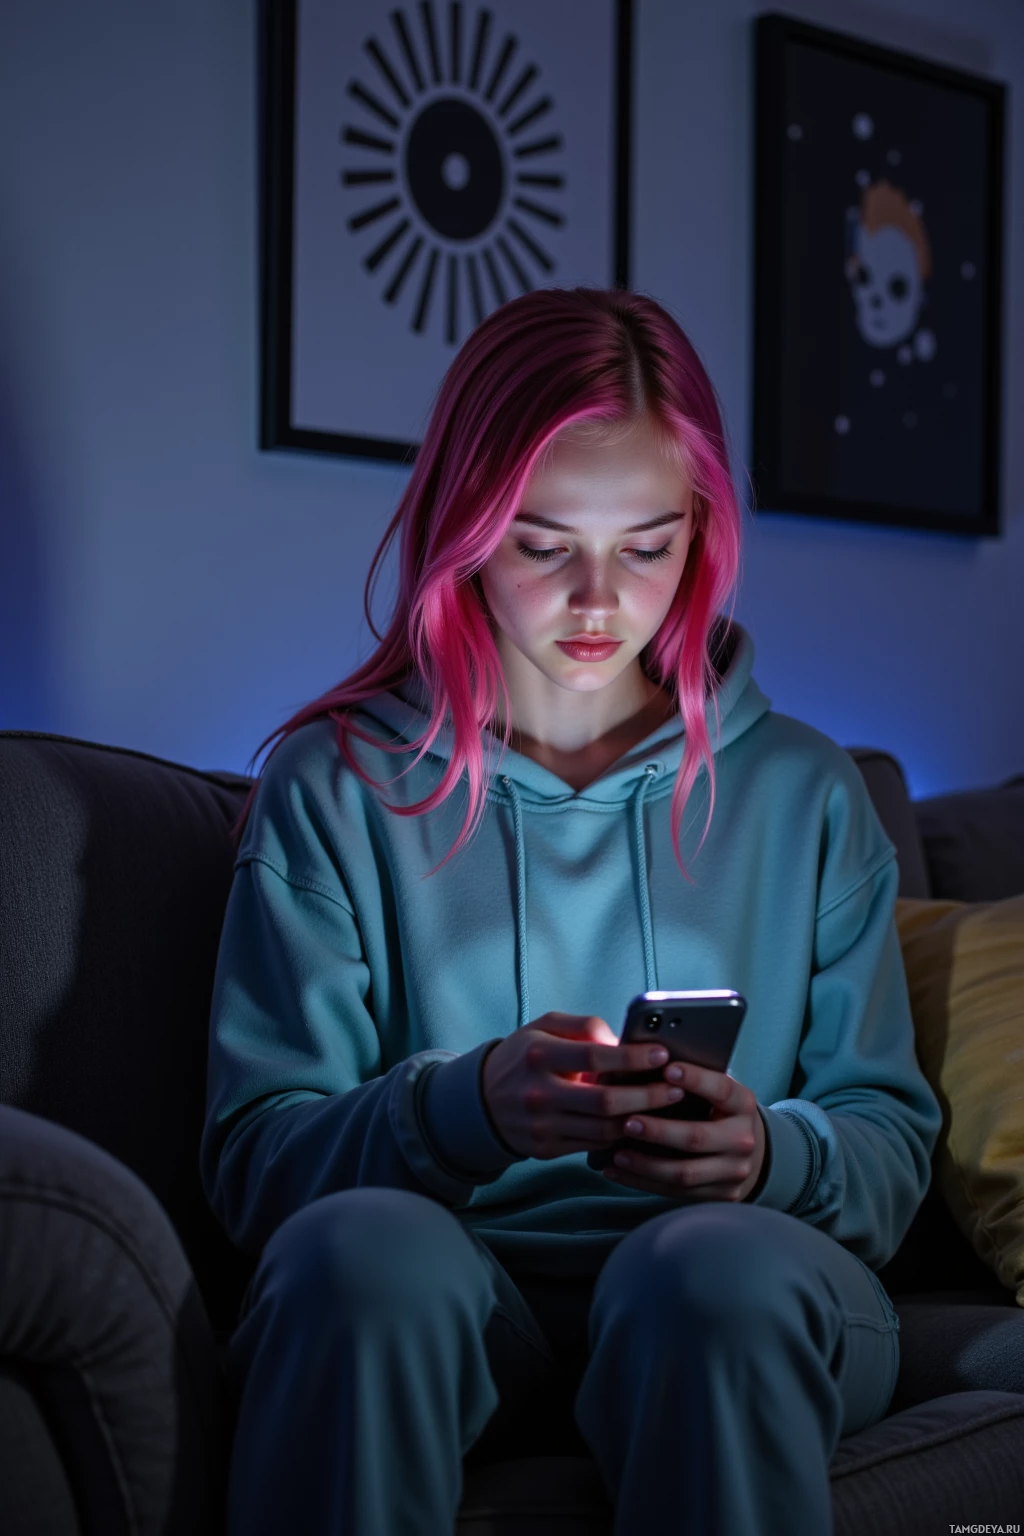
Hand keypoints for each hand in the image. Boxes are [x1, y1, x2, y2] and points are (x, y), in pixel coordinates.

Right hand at [480, 1013, 688, 1161]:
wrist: (481, 1101)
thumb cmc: (524, 1057)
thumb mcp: (543, 1027)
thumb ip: (583, 1026)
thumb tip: (622, 1041)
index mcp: (538, 1055)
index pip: (593, 1056)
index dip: (631, 1058)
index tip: (661, 1055)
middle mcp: (539, 1093)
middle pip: (605, 1101)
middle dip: (648, 1095)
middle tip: (678, 1088)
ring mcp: (542, 1126)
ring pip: (604, 1129)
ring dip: (642, 1120)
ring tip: (669, 1108)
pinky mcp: (546, 1150)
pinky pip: (593, 1146)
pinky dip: (622, 1138)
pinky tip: (644, 1127)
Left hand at [604, 1062, 766, 1202]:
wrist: (748, 1150)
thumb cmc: (717, 1110)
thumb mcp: (715, 1092)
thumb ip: (690, 1083)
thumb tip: (643, 1066)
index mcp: (742, 1104)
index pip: (721, 1089)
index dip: (695, 1079)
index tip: (667, 1068)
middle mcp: (743, 1139)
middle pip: (696, 1138)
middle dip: (659, 1131)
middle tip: (627, 1122)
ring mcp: (734, 1171)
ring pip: (684, 1173)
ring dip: (645, 1164)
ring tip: (617, 1154)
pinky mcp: (721, 1194)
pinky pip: (676, 1192)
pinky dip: (644, 1183)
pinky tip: (619, 1172)